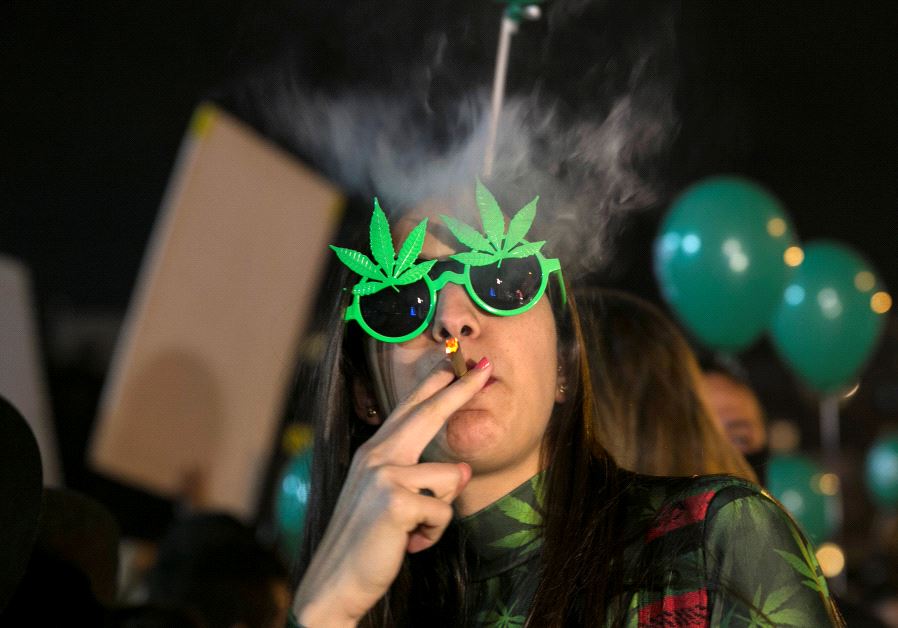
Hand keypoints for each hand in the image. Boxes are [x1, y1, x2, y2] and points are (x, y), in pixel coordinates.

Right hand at [293, 356, 492, 626]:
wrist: (335, 581)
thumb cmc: (366, 541)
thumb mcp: (389, 501)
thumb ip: (421, 480)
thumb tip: (460, 470)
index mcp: (374, 453)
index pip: (409, 410)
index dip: (433, 384)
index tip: (453, 361)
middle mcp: (377, 456)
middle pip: (429, 414)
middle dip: (460, 389)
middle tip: (484, 367)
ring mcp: (384, 475)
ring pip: (449, 480)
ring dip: (439, 514)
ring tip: (412, 531)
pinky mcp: (395, 500)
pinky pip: (443, 513)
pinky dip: (432, 535)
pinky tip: (408, 544)